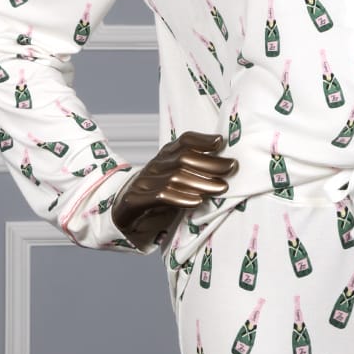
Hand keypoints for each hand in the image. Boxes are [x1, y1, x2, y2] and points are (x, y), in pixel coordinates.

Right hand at [111, 130, 238, 251]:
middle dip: (211, 163)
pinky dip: (181, 198)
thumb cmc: (156, 196)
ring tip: (221, 187)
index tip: (221, 142)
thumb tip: (226, 166)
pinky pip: (160, 196)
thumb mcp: (175, 179)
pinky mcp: (135, 200)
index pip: (184, 141)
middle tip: (232, 168)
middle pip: (184, 158)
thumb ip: (194, 171)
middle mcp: (154, 165)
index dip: (202, 139)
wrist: (122, 213)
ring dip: (202, 182)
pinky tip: (197, 201)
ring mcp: (143, 182)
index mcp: (165, 156)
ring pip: (175, 177)